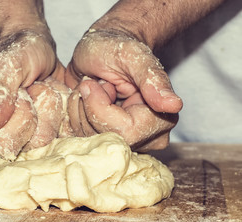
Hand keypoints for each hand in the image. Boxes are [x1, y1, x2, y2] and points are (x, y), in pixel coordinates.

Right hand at [0, 30, 67, 158]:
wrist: (41, 48)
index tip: (17, 91)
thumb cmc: (18, 52)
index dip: (14, 115)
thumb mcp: (6, 63)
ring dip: (48, 110)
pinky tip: (52, 99)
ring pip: (42, 140)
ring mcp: (19, 139)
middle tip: (28, 90)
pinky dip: (61, 114)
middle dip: (32, 112)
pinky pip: (60, 136)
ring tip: (39, 91)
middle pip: (21, 145)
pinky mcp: (43, 137)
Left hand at [66, 29, 181, 150]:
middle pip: (105, 138)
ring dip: (82, 107)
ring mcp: (124, 142)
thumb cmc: (116, 49)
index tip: (100, 82)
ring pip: (88, 138)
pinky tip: (86, 98)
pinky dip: (76, 113)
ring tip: (94, 88)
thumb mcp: (132, 56)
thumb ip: (152, 78)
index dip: (101, 107)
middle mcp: (146, 138)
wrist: (99, 52)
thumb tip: (174, 105)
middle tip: (99, 84)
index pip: (124, 132)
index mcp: (162, 119)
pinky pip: (79, 137)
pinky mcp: (104, 141)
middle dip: (91, 106)